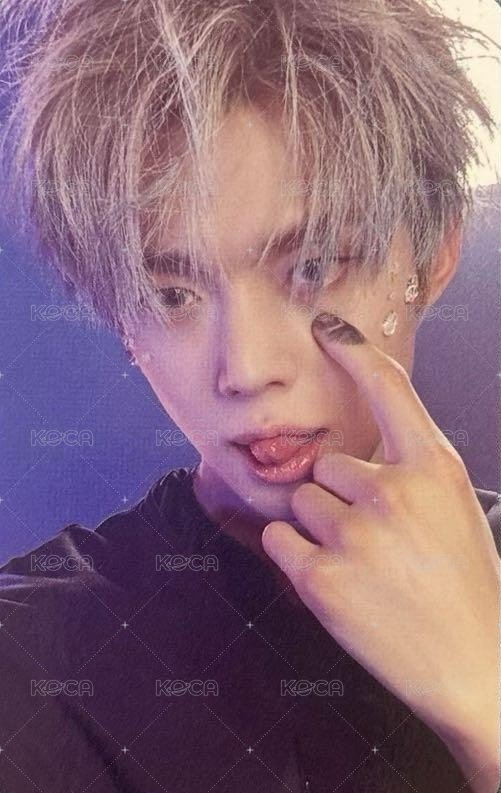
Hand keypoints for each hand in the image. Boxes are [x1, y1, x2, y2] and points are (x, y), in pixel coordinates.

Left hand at [261, 313, 500, 791]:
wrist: (475, 663)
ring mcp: (356, 536)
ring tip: (361, 564)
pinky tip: (337, 580)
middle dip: (338, 497)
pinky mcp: (320, 580)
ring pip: (300, 502)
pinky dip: (295, 556)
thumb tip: (347, 453)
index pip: (389, 390)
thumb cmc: (462, 581)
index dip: (355, 353)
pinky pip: (278, 538)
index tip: (327, 327)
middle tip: (375, 539)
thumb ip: (405, 469)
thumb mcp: (452, 506)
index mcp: (433, 468)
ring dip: (317, 528)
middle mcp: (393, 492)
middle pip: (325, 465)